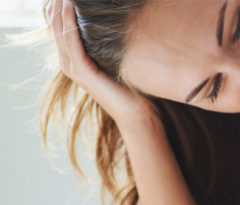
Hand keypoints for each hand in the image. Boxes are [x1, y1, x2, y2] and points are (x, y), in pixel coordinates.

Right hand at [48, 0, 155, 127]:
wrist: (138, 114)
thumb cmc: (134, 88)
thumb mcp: (119, 60)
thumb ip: (111, 44)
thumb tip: (120, 22)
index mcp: (76, 60)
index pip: (61, 28)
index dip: (61, 8)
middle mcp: (70, 63)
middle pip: (56, 26)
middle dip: (58, 5)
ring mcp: (74, 68)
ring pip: (61, 31)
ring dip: (60, 9)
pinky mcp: (82, 72)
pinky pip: (71, 42)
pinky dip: (69, 23)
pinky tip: (70, 6)